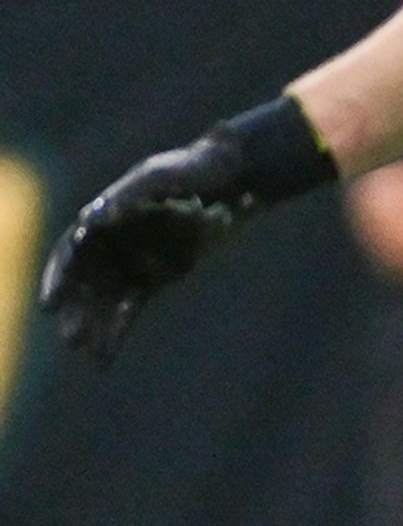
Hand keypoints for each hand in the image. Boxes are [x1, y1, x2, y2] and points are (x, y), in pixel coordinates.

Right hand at [39, 120, 306, 364]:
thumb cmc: (187, 170)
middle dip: (76, 311)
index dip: (58, 278)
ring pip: (104, 301)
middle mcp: (111, 243)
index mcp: (103, 217)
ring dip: (93, 327)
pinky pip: (131, 308)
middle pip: (85, 283)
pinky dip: (118, 329)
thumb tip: (91, 218)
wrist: (229, 179)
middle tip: (70, 338)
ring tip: (84, 355)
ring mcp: (132, 261)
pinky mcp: (156, 278)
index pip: (71, 251)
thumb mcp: (156, 177)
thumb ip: (125, 197)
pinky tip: (106, 354)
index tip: (50, 303)